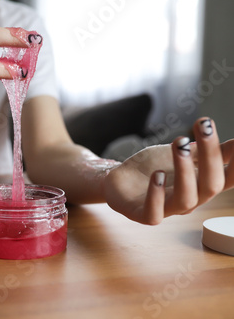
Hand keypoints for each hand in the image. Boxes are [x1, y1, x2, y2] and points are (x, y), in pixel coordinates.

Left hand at [103, 117, 233, 224]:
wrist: (119, 180)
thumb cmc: (155, 166)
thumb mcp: (184, 155)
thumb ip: (209, 151)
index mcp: (202, 185)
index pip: (228, 178)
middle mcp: (190, 200)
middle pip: (211, 185)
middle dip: (211, 155)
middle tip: (203, 127)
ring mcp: (167, 209)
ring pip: (186, 198)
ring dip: (185, 170)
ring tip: (180, 144)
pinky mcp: (142, 214)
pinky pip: (154, 213)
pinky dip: (157, 195)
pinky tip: (158, 174)